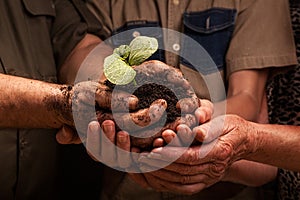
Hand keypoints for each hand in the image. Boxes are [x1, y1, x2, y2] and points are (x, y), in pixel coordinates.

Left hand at [135, 114, 251, 193]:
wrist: (244, 142)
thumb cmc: (232, 128)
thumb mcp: (225, 122)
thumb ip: (210, 127)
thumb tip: (198, 133)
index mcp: (220, 152)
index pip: (192, 156)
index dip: (172, 153)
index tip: (155, 149)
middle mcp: (215, 169)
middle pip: (184, 170)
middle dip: (161, 164)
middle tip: (143, 157)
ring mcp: (211, 178)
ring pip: (182, 181)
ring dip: (162, 174)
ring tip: (145, 165)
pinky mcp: (206, 181)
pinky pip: (186, 187)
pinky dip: (169, 183)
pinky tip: (157, 176)